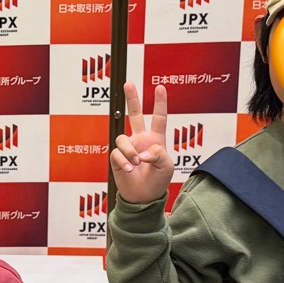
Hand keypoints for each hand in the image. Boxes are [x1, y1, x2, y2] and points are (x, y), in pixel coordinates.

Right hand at [110, 83, 173, 204]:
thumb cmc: (158, 181)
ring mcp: (128, 148)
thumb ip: (159, 154)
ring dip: (130, 151)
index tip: (161, 87)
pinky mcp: (117, 158)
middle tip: (128, 84)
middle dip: (132, 99)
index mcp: (155, 139)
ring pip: (122, 138)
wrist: (143, 197)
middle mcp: (140, 140)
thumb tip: (144, 151)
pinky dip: (123, 160)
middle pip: (135, 115)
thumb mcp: (167, 167)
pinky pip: (116, 153)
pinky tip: (129, 168)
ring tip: (136, 163)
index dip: (160, 103)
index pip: (158, 118)